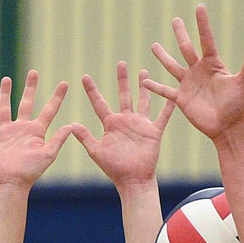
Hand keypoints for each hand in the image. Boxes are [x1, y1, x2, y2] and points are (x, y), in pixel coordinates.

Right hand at [0, 70, 72, 187]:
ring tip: (7, 79)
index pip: (48, 110)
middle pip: (26, 103)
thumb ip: (58, 139)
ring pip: (5, 107)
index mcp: (36, 132)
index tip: (65, 83)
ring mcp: (6, 131)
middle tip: (34, 72)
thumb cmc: (31, 172)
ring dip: (5, 93)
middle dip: (30, 88)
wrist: (11, 183)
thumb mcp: (48, 154)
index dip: (57, 97)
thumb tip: (72, 126)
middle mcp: (21, 128)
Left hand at [71, 61, 173, 189]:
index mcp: (111, 124)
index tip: (84, 77)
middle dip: (122, 80)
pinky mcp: (154, 131)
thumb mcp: (96, 151)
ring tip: (144, 72)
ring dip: (144, 86)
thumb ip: (85, 137)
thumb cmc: (114, 168)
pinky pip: (163, 116)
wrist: (133, 180)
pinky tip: (173, 94)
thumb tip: (70, 125)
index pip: (99, 103)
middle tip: (121, 63)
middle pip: (124, 95)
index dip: (92, 90)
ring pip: (143, 100)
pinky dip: (169, 105)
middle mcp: (126, 120)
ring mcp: (140, 124)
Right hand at [143, 4, 243, 140]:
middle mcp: (199, 71)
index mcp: (212, 64)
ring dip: (163, 57)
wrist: (227, 127)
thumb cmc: (238, 105)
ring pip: (172, 66)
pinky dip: (155, 86)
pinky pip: (165, 91)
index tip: (199, 7)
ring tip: (154, 45)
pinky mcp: (181, 98)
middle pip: (186, 48)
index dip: (202, 24)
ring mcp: (189, 84)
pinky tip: (144, 80)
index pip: (206, 40)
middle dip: (181, 33)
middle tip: (175, 19)